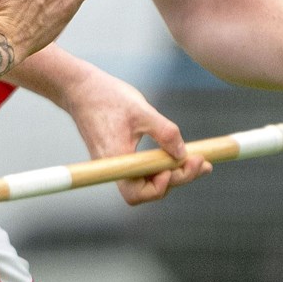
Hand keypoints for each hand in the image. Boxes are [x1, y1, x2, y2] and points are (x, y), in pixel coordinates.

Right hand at [58, 65, 210, 203]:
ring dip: (173, 174)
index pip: (138, 193)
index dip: (161, 186)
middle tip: (202, 162)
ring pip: (147, 181)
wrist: (80, 88)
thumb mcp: (142, 111)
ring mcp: (116, 164)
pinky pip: (143, 169)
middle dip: (177, 179)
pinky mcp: (120, 156)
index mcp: (115, 160)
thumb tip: (183, 154)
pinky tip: (181, 155)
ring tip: (198, 160)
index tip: (178, 165)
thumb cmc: (106, 97)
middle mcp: (114, 168)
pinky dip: (162, 165)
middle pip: (147, 190)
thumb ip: (165, 133)